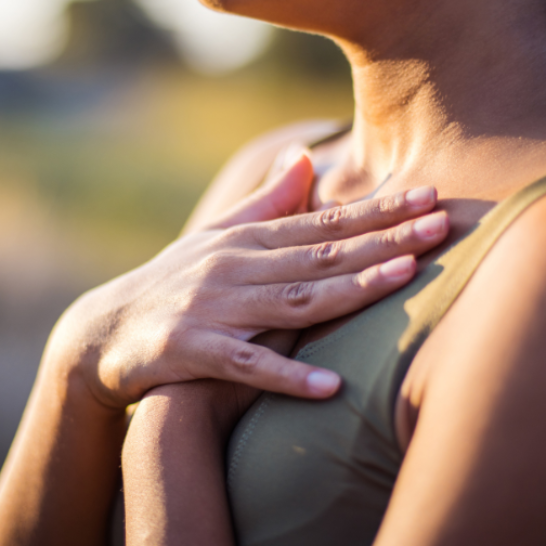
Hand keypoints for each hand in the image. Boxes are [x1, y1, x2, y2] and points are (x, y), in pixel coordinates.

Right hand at [46, 153, 448, 409]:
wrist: (104, 331)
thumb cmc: (173, 281)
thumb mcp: (218, 237)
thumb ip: (266, 202)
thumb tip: (304, 158)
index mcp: (248, 241)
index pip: (324, 224)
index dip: (379, 211)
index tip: (430, 197)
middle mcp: (236, 267)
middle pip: (320, 254)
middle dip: (385, 240)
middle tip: (442, 225)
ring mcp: (213, 308)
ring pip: (293, 299)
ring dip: (349, 290)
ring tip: (404, 279)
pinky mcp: (190, 351)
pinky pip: (245, 365)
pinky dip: (286, 376)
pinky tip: (330, 387)